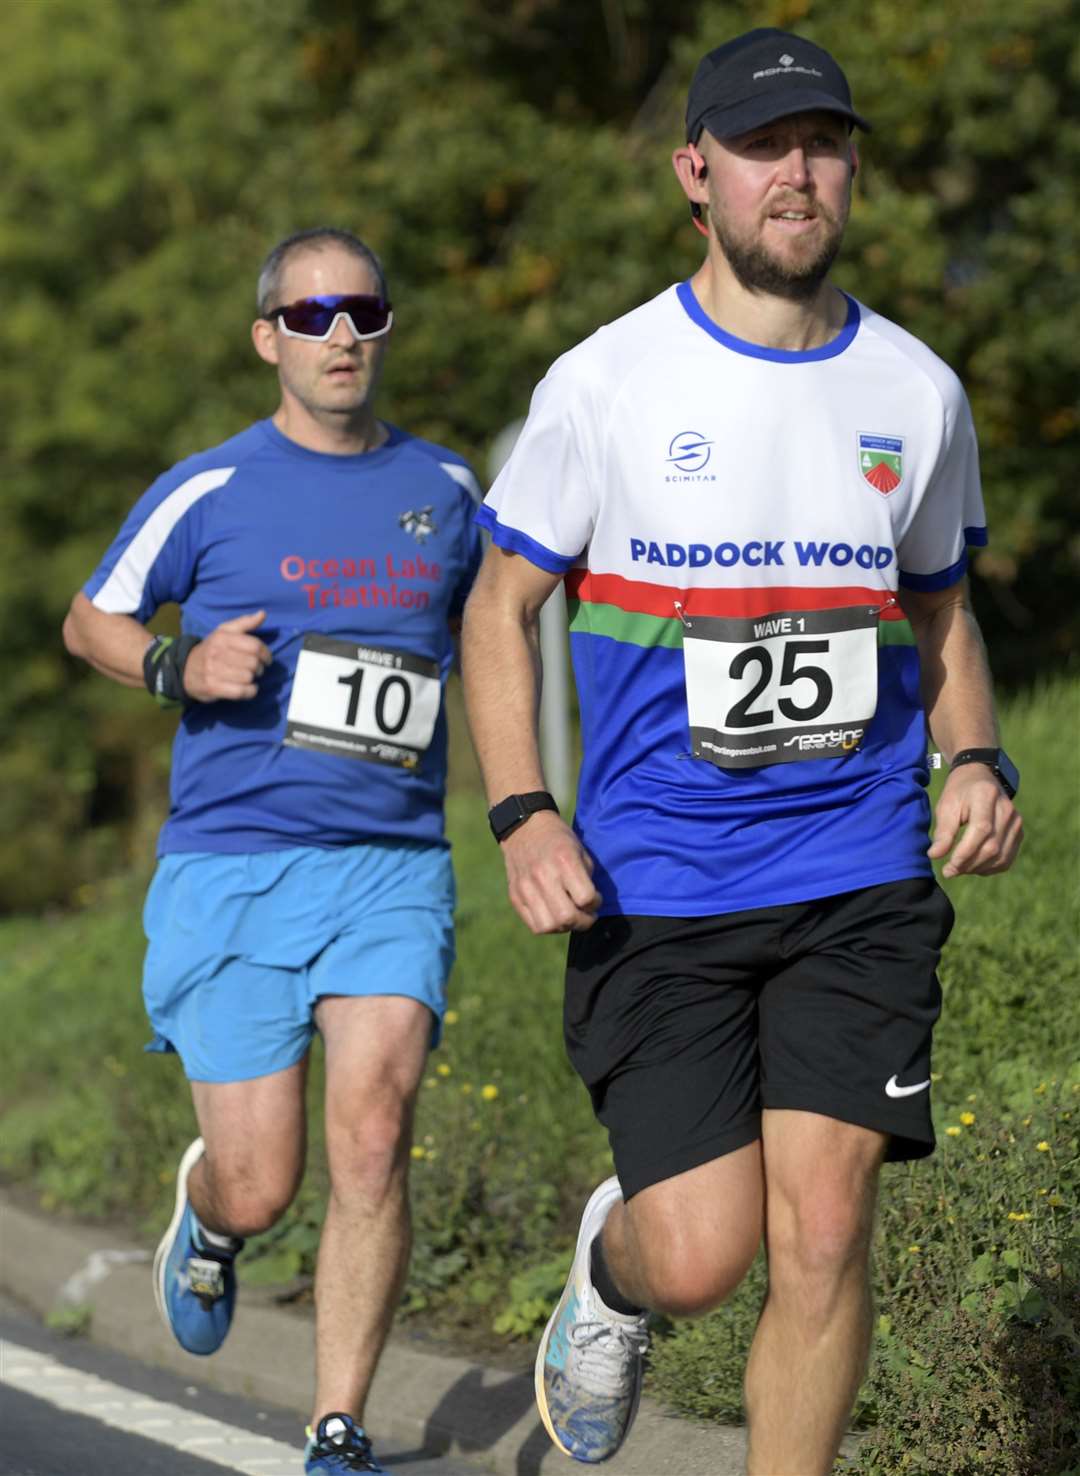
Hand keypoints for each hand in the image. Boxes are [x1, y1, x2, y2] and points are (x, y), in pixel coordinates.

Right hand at [182, 611, 272, 701]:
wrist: (185, 669)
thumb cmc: (211, 649)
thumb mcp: (224, 631)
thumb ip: (245, 623)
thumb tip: (263, 614)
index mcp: (222, 638)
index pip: (254, 646)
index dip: (265, 653)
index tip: (266, 658)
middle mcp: (217, 653)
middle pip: (253, 663)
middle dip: (260, 667)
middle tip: (256, 669)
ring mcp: (213, 671)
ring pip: (248, 677)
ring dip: (253, 679)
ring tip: (249, 677)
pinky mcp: (213, 688)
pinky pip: (241, 692)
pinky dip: (250, 691)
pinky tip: (248, 688)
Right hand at [500, 810, 601, 933]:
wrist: (524, 826)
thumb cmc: (558, 838)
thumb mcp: (579, 849)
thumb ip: (586, 877)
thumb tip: (590, 905)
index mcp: (564, 861)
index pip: (585, 898)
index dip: (596, 902)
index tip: (595, 898)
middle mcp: (543, 875)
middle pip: (566, 917)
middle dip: (583, 922)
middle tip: (587, 915)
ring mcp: (525, 887)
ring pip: (548, 926)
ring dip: (565, 927)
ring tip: (570, 917)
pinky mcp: (515, 896)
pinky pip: (534, 925)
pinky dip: (549, 926)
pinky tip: (555, 915)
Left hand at [928, 765, 1022, 877]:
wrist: (980, 777)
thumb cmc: (959, 792)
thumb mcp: (946, 805)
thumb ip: (943, 831)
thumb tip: (935, 856)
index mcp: (986, 796)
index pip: (981, 830)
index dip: (965, 853)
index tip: (948, 867)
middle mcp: (1007, 810)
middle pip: (992, 847)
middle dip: (969, 864)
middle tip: (949, 871)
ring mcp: (1016, 822)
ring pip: (1001, 857)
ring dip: (978, 869)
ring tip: (959, 868)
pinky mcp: (1019, 832)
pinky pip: (1007, 859)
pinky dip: (990, 868)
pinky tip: (974, 867)